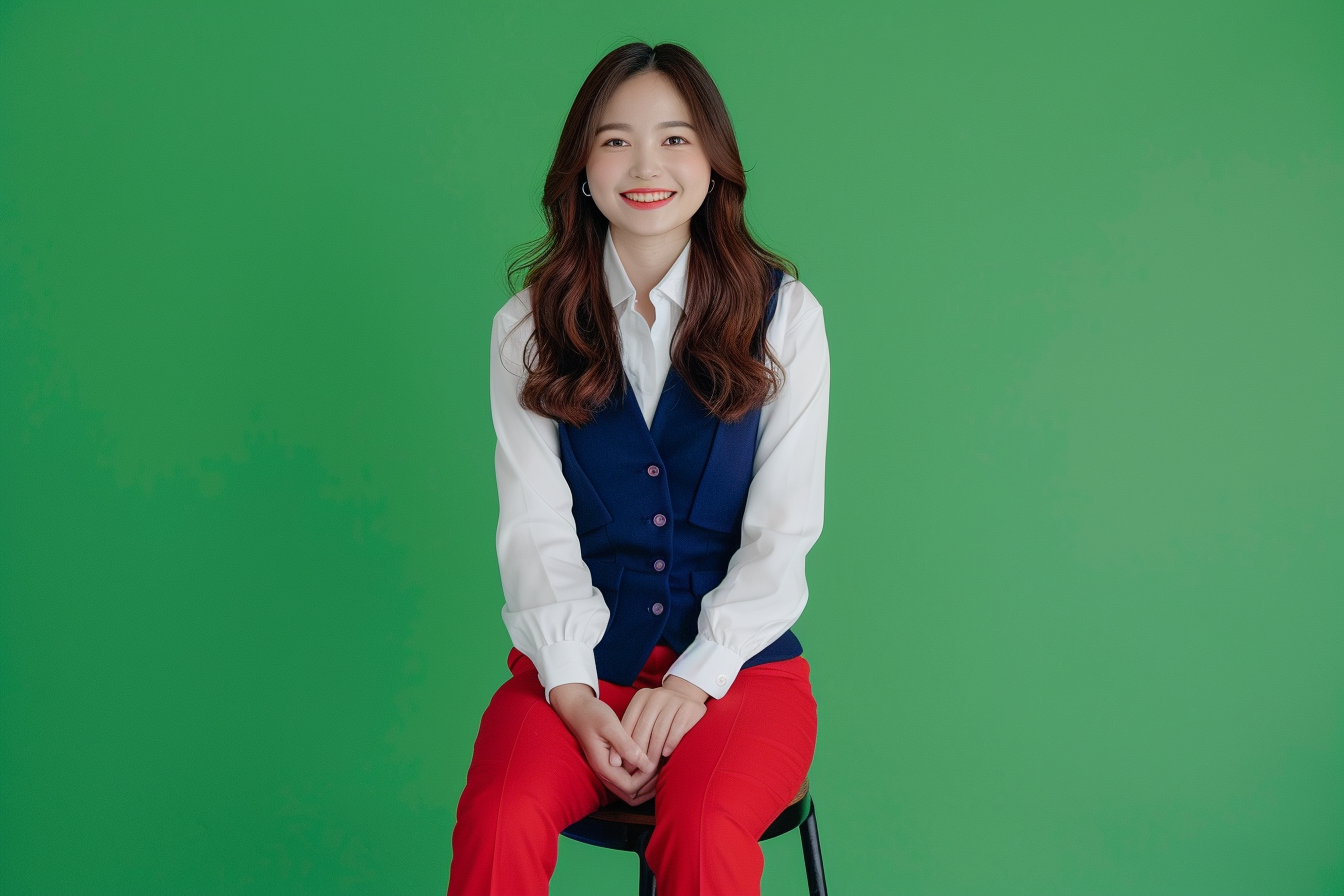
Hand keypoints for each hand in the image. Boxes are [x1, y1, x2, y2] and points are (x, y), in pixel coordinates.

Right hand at [549, 683, 660, 805]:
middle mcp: (605, 773)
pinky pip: (627, 781)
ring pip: (630, 792)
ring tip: (659, 768)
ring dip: (646, 785)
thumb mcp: (610, 725)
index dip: (646, 779)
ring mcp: (607, 771)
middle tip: (662, 768)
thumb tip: (644, 764)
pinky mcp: (611, 766)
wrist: (578, 709)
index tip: (655, 761)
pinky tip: (650, 764)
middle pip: (631, 796)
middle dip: (649, 786)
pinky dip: (641, 778)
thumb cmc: (593, 714)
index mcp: (604, 766)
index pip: (630, 787)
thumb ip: (625, 745)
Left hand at [612, 675, 708, 778]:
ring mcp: (674, 700)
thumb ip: (630, 734)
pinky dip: (670, 743)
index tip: (621, 764)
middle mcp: (656, 696)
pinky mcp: (690, 707)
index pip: (628, 724)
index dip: (623, 746)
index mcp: (641, 697)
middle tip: (636, 769)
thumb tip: (614, 762)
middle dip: (638, 753)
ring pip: (659, 731)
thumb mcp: (643, 717)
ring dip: (653, 752)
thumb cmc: (660, 714)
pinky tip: (666, 754)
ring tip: (650, 767)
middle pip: (643, 729)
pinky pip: (677, 729)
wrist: (688, 695)